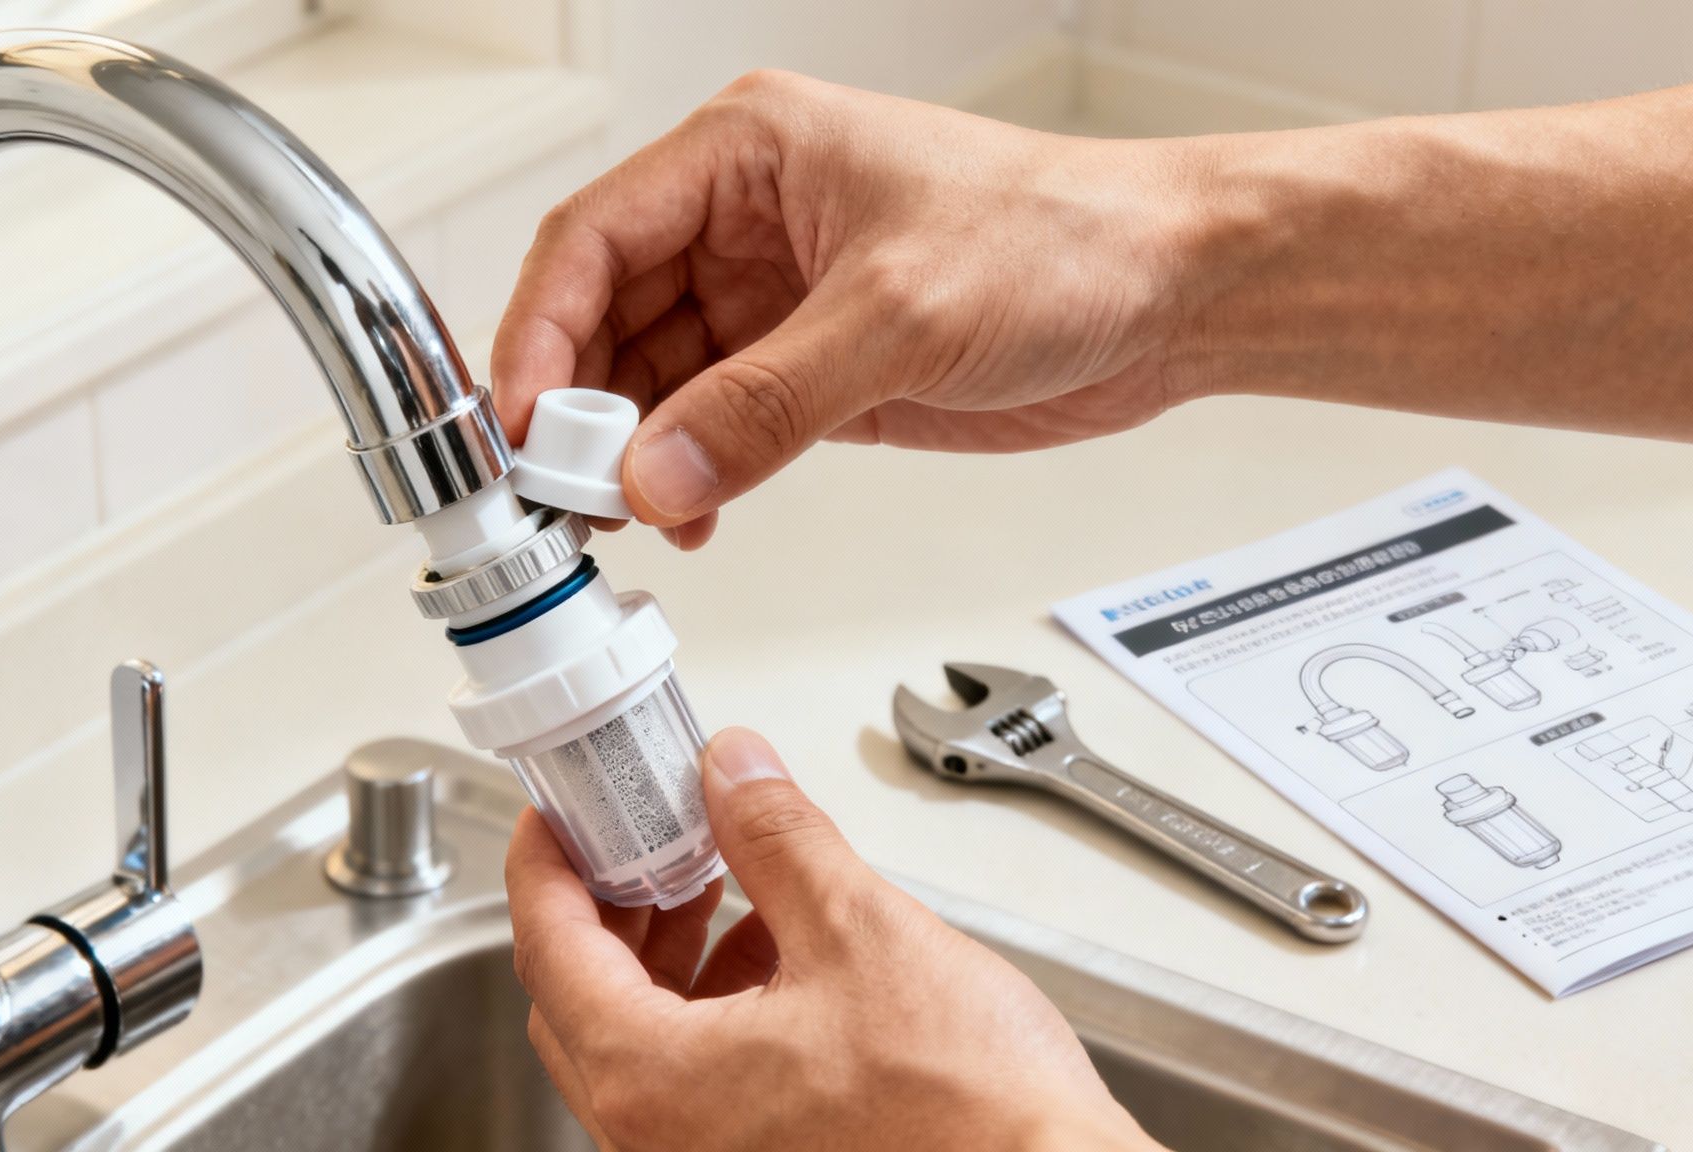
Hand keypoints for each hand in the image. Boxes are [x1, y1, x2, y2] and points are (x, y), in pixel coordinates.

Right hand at [491, 70, 1213, 548]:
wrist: (1171, 296)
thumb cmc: (1065, 241)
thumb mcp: (901, 315)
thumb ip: (766, 404)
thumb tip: (657, 475)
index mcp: (748, 153)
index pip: (595, 238)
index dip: (539, 333)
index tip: (522, 427)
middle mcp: (746, 222)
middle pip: (607, 314)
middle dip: (578, 409)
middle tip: (564, 495)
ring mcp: (775, 300)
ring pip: (653, 380)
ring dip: (630, 455)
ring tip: (622, 521)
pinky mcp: (811, 369)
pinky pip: (714, 426)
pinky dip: (690, 476)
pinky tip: (691, 517)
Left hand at [505, 726, 1164, 1151]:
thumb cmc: (969, 1114)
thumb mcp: (859, 931)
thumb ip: (776, 839)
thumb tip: (731, 774)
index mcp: (655, 1081)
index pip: (546, 947)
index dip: (544, 862)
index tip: (556, 813)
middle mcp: (656, 1141)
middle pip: (579, 997)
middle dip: (608, 903)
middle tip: (640, 835)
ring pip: (636, 1042)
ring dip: (662, 953)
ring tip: (716, 882)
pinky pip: (690, 1083)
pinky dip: (708, 1008)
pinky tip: (773, 955)